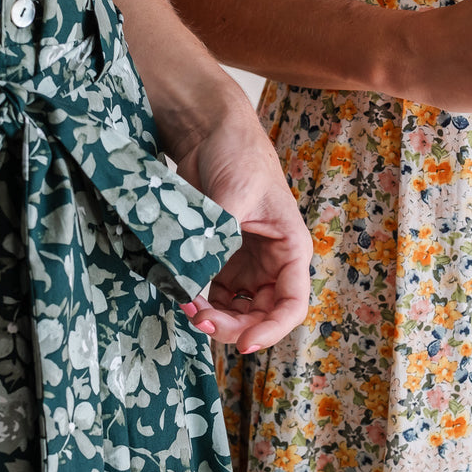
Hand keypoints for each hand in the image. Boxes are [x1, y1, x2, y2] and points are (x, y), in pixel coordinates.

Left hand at [167, 89, 311, 353]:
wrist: (206, 127)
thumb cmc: (236, 152)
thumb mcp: (233, 196)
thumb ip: (219, 239)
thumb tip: (196, 282)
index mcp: (290, 248)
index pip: (292, 304)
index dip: (271, 330)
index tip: (243, 345)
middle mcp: (270, 261)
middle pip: (260, 314)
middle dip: (231, 325)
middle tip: (198, 320)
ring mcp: (243, 260)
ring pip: (234, 308)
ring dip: (212, 316)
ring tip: (185, 306)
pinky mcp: (217, 255)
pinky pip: (211, 292)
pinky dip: (197, 299)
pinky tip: (180, 293)